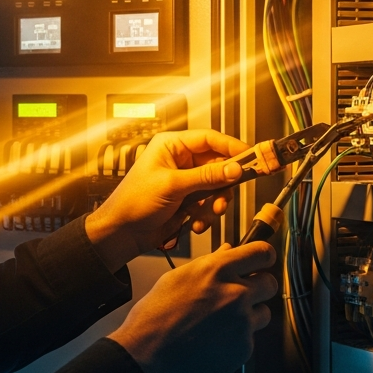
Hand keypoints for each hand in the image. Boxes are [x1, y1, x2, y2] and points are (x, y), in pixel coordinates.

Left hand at [85, 130, 249, 271]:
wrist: (122, 233)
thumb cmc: (133, 202)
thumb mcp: (173, 185)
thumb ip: (206, 177)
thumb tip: (234, 169)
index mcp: (171, 146)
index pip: (209, 139)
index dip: (231, 147)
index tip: (250, 157)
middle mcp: (180, 160)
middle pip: (217, 164)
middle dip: (223, 184)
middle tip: (226, 196)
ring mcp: (185, 181)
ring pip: (216, 187)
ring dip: (215, 203)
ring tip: (207, 214)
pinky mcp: (187, 199)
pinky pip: (209, 203)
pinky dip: (206, 215)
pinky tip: (195, 223)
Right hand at [109, 242, 278, 372]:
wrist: (148, 357)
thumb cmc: (155, 318)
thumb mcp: (177, 278)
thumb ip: (209, 263)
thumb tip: (227, 252)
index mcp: (217, 270)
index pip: (262, 253)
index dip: (263, 257)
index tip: (262, 261)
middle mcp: (235, 294)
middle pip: (270, 283)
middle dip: (258, 287)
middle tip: (242, 294)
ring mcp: (242, 323)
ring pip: (264, 313)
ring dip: (250, 315)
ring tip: (223, 322)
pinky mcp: (243, 348)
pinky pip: (250, 338)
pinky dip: (238, 339)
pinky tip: (216, 340)